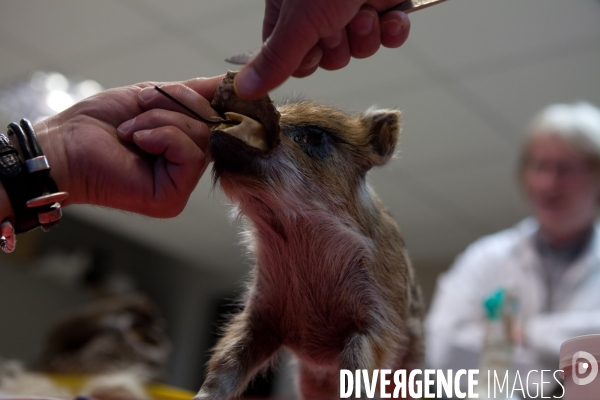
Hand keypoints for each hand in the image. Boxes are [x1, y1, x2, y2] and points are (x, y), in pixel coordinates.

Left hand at [34, 76, 222, 217]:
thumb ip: (191, 93)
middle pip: (211, 127)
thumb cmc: (100, 123)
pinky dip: (161, 136)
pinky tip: (137, 141)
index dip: (207, 100)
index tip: (190, 88)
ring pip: (201, 138)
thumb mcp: (153, 97)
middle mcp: (187, 170)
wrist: (65, 145)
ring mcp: (181, 186)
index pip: (216, 121)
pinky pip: (190, 154)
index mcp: (185, 149)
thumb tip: (227, 82)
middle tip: (142, 106)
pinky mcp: (173, 198)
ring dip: (161, 120)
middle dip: (176, 105)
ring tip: (131, 129)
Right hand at [234, 0, 410, 97]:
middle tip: (340, 21)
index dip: (303, 60)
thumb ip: (276, 59)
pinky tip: (392, 17)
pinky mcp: (386, 5)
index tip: (310, 48)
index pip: (287, 55)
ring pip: (357, 50)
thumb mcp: (300, 20)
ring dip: (365, 35)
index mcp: (288, 5)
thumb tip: (243, 90)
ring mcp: (353, 6)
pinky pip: (388, 37)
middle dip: (338, 45)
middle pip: (326, 57)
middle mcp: (318, 7)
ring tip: (365, 11)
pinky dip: (392, 31)